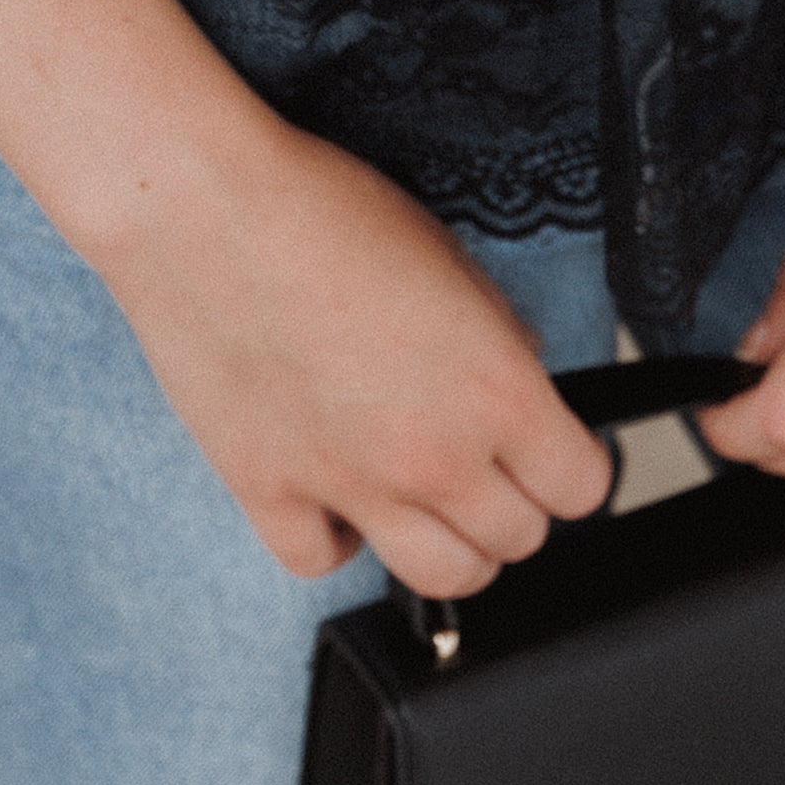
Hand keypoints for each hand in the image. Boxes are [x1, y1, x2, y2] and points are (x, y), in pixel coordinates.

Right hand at [96, 111, 618, 591]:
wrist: (202, 206)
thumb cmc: (322, 210)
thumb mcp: (450, 258)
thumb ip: (497, 337)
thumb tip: (517, 374)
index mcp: (498, 391)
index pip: (582, 486)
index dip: (571, 466)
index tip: (553, 450)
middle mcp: (434, 455)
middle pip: (518, 539)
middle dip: (514, 502)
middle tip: (488, 465)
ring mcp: (350, 486)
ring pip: (443, 577)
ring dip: (449, 544)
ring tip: (429, 501)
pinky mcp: (268, 493)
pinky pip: (324, 562)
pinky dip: (338, 539)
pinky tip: (338, 497)